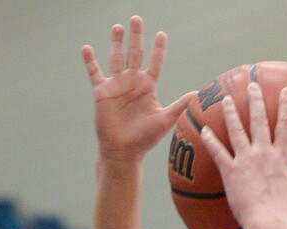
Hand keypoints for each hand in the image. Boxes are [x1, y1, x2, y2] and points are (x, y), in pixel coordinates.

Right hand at [82, 15, 188, 162]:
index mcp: (148, 87)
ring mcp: (117, 85)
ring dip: (116, 42)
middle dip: (136, 36)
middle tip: (136, 18)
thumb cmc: (145, 139)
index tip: (161, 34)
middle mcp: (132, 83)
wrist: (123, 152)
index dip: (157, 49)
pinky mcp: (102, 92)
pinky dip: (90, 61)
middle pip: (134, 53)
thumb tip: (199, 94)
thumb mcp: (165, 119)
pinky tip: (86, 48)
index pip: (154, 63)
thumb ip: (181, 105)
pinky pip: (94, 72)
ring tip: (118, 26)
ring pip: (116, 57)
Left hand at [201, 83, 286, 228]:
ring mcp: (245, 160)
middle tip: (251, 85)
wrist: (268, 224)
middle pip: (258, 120)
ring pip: (236, 130)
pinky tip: (203, 131)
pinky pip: (218, 153)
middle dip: (255, 100)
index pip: (286, 124)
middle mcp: (263, 152)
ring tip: (225, 99)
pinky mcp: (230, 172)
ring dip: (230, 113)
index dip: (286, 106)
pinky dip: (210, 141)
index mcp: (282, 157)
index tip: (286, 90)